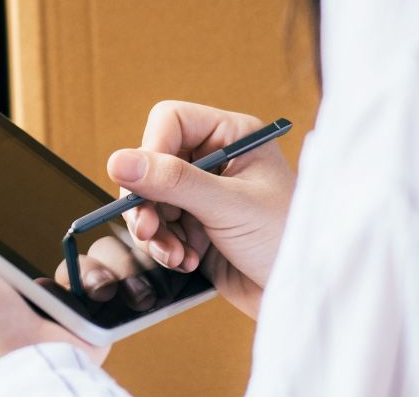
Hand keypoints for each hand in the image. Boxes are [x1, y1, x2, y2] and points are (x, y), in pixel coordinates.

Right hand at [102, 101, 296, 317]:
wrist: (299, 298)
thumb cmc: (285, 241)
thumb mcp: (229, 206)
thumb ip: (173, 181)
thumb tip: (118, 160)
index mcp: (232, 135)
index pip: (170, 121)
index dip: (150, 150)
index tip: (141, 185)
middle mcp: (215, 159)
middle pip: (153, 162)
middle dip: (148, 200)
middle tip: (148, 229)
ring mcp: (204, 193)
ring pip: (150, 197)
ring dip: (154, 230)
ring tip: (174, 255)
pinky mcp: (196, 225)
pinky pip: (159, 226)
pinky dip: (164, 246)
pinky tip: (186, 262)